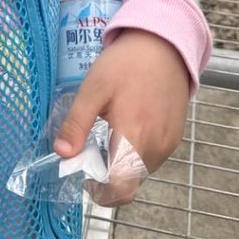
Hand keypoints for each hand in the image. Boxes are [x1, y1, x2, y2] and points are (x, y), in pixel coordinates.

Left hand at [55, 30, 190, 203]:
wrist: (163, 45)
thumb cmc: (124, 64)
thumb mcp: (93, 88)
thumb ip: (77, 123)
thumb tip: (62, 153)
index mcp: (133, 136)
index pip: (121, 188)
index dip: (102, 193)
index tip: (87, 178)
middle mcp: (156, 146)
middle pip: (130, 181)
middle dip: (109, 175)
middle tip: (93, 149)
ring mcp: (169, 142)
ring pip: (142, 171)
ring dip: (124, 164)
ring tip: (111, 132)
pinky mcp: (176, 135)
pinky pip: (154, 157)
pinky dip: (138, 153)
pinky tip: (130, 126)